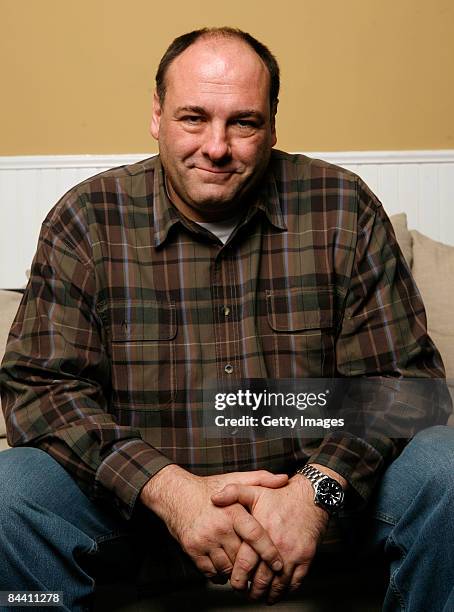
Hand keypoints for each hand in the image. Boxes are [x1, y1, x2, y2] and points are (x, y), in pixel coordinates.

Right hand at [140, 465, 287, 581]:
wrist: (175, 495)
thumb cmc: (208, 488)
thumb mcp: (234, 480)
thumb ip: (261, 479)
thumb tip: (284, 479)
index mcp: (232, 511)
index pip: (255, 535)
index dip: (268, 552)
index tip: (277, 563)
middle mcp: (218, 527)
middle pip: (243, 557)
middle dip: (251, 564)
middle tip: (259, 568)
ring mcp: (204, 540)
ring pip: (228, 568)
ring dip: (235, 570)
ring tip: (239, 564)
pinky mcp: (192, 550)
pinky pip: (211, 572)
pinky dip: (219, 573)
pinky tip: (223, 564)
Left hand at [211, 471, 330, 602]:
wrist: (311, 496)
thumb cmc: (282, 495)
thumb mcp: (255, 490)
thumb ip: (233, 493)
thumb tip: (214, 499)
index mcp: (261, 532)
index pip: (245, 564)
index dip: (237, 578)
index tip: (234, 583)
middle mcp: (277, 546)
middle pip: (261, 579)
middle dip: (251, 591)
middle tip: (245, 593)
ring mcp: (293, 554)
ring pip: (278, 585)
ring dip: (268, 594)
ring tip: (260, 596)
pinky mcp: (306, 558)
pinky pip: (296, 582)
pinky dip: (286, 591)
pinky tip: (278, 591)